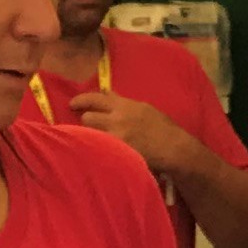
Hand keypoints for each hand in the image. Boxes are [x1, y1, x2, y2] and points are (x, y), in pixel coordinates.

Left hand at [67, 91, 193, 176]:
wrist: (175, 149)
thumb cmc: (163, 128)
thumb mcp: (144, 108)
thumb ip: (123, 102)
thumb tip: (106, 93)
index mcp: (125, 105)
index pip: (96, 98)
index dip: (81, 100)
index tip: (72, 104)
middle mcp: (118, 119)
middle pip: (88, 117)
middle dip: (87, 121)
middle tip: (91, 127)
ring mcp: (116, 138)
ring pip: (90, 134)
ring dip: (90, 136)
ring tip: (96, 141)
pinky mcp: (117, 154)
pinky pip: (98, 150)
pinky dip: (97, 150)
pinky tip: (101, 153)